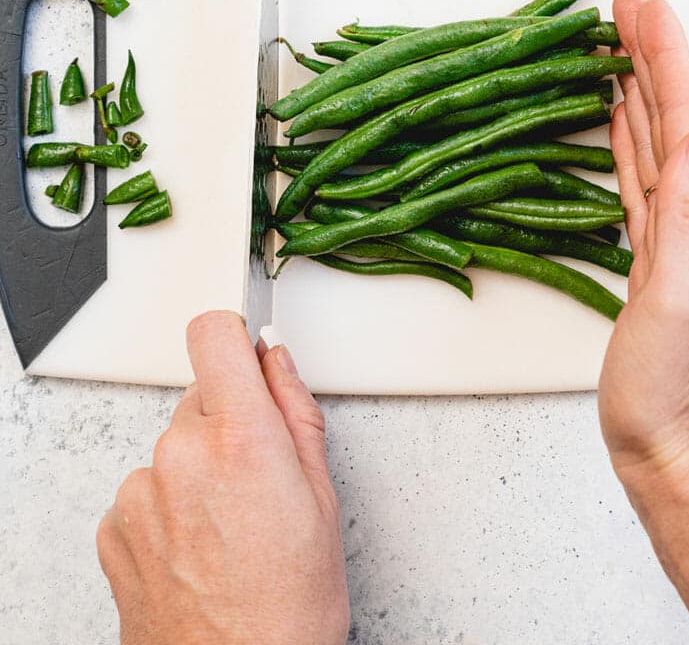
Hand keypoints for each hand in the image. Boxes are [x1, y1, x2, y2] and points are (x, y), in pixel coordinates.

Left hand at [97, 311, 348, 644]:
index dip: (232, 336)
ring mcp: (140, 492)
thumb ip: (295, 411)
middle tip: (258, 476)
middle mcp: (180, 454)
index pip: (213, 333)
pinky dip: (168, 506)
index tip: (244, 352)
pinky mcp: (115, 527)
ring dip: (196, 467)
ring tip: (230, 525)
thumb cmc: (290, 608)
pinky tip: (198, 547)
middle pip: (200, 396)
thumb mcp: (322, 498)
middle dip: (227, 420)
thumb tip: (276, 361)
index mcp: (240, 437)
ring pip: (173, 445)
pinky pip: (146, 488)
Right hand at [598, 0, 688, 494]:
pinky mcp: (649, 251)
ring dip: (638, 85)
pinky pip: (637, 174)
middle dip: (651, 53)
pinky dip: (626, 137)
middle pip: (672, 113)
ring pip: (654, 136)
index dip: (665, 57)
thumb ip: (688, 218)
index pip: (687, 117)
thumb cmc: (671, 388)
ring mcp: (671, 232)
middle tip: (627, 6)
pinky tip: (616, 121)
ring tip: (619, 45)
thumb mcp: (682, 300)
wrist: (672, 442)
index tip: (643, 9)